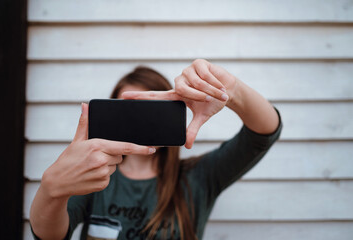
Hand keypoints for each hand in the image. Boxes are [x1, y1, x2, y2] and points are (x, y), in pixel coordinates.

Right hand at [41, 103, 155, 198]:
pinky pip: (109, 178)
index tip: (151, 149)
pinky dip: (103, 176)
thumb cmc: (68, 159)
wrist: (57, 182)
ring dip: (107, 166)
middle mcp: (102, 160)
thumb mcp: (76, 140)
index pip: (124, 146)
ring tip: (90, 166)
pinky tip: (90, 175)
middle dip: (111, 155)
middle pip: (119, 156)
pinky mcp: (102, 184)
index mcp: (97, 146)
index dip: (140, 148)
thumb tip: (85, 105)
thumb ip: (85, 123)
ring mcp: (102, 173)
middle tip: (95, 157)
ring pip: (115, 167)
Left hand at [122, 59, 236, 148]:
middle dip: (197, 96)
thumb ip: (192, 129)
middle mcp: (179, 82)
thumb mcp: (202, 117)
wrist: (229, 90)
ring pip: (194, 82)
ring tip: (217, 93)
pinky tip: (219, 84)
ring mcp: (188, 71)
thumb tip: (187, 145)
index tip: (123, 96)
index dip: (140, 96)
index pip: (155, 95)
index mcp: (177, 94)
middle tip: (208, 99)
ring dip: (208, 90)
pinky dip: (214, 83)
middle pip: (180, 88)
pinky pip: (204, 75)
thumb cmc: (213, 102)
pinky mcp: (198, 63)